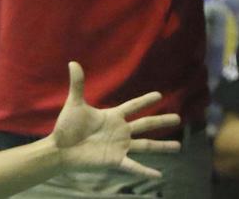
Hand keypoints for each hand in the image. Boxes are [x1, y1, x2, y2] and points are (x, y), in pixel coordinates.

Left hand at [50, 62, 180, 176]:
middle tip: (178, 118)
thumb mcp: (75, 104)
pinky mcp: (115, 160)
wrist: (60, 149)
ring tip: (178, 147)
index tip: (158, 95)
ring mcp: (119, 146)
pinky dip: (145, 171)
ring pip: (146, 145)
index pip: (133, 106)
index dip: (145, 100)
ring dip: (162, 146)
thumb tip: (73, 62)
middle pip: (145, 125)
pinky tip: (158, 175)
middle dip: (161, 121)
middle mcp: (120, 131)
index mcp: (112, 116)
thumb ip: (77, 84)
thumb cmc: (66, 127)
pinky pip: (133, 166)